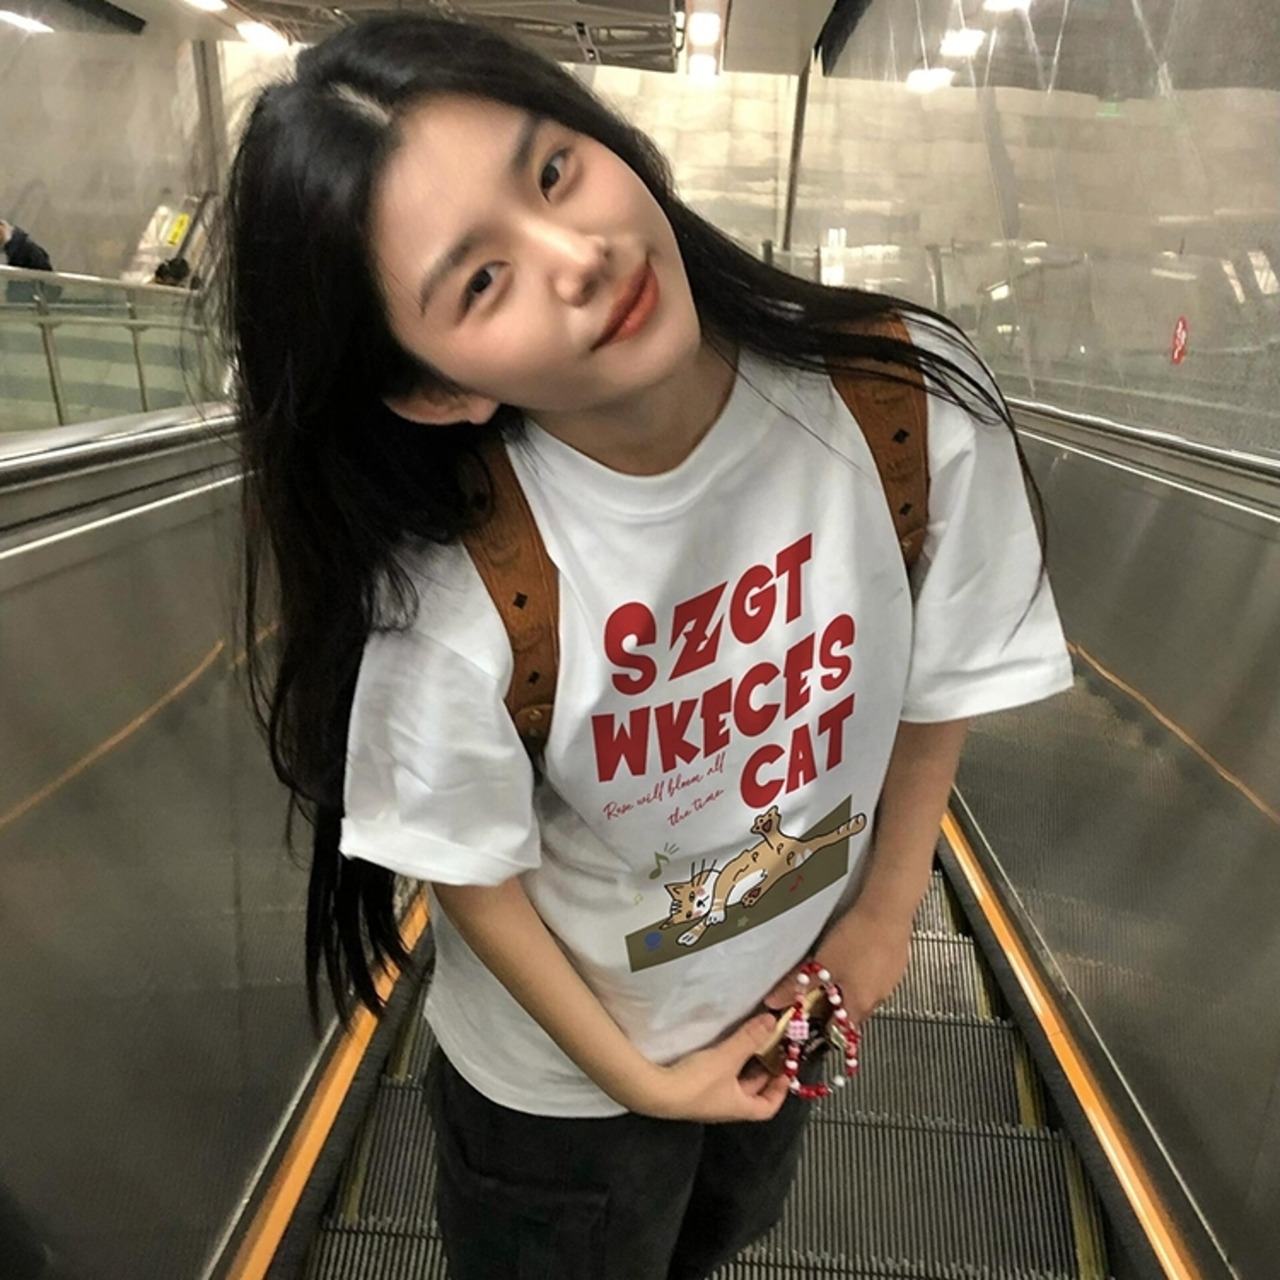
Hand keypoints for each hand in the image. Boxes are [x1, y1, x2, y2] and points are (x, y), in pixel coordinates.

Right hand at [632, 1014, 792, 1122]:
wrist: (656, 1091)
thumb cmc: (696, 1082)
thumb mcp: (727, 1058)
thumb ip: (749, 1039)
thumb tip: (772, 1022)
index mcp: (739, 1106)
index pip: (767, 1108)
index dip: (780, 1091)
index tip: (786, 1072)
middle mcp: (726, 1106)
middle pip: (751, 1094)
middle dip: (762, 1073)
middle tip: (770, 1050)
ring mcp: (708, 1100)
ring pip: (734, 1084)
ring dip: (743, 1067)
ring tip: (748, 1044)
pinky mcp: (692, 1089)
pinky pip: (718, 1078)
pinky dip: (726, 1064)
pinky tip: (721, 1049)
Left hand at [763, 907, 911, 1025]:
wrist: (887, 911)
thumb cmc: (856, 940)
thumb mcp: (819, 964)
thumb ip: (796, 986)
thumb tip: (774, 1002)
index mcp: (859, 1005)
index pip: (841, 1028)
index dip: (824, 1023)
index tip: (812, 1015)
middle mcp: (879, 998)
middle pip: (853, 1010)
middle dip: (836, 1002)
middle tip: (820, 987)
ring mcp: (891, 982)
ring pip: (867, 992)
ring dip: (852, 986)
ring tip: (837, 966)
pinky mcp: (898, 964)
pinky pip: (879, 975)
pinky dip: (866, 971)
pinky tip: (857, 953)